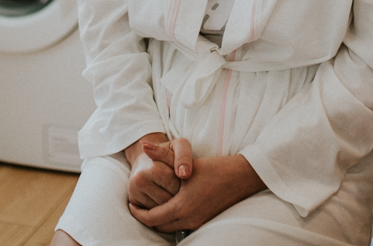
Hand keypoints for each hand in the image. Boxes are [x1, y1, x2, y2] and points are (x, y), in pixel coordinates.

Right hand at [123, 133, 183, 208]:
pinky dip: (161, 210)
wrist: (145, 157)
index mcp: (154, 168)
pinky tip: (165, 199)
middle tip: (183, 188)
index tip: (187, 179)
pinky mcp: (132, 201)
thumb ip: (184, 156)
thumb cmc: (168, 152)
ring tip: (174, 193)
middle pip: (168, 200)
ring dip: (170, 206)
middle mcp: (141, 180)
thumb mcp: (179, 146)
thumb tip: (184, 174)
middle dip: (179, 197)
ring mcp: (134, 191)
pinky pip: (153, 214)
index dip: (186, 186)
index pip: (176, 187)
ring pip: (161, 210)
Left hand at [128, 144, 265, 232]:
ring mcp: (198, 222)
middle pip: (159, 226)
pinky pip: (181, 226)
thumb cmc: (214, 168)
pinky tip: (168, 207)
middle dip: (146, 218)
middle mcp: (189, 219)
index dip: (138, 213)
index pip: (152, 218)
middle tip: (138, 206)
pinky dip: (171, 220)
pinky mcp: (204, 221)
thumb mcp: (185, 160)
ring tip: (150, 206)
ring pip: (170, 227)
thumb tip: (144, 145)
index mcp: (182, 206)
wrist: (241, 177)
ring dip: (158, 219)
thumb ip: (162, 155)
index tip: (131, 204)